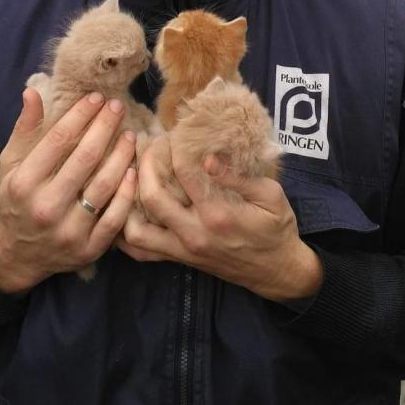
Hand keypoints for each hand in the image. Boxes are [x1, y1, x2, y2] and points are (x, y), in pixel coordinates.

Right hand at [0, 88, 136, 293]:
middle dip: (105, 127)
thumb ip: (24, 129)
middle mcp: (45, 207)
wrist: (18, 255)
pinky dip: (126, 192)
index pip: (58, 140)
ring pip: (104, 186)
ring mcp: (68, 230)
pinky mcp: (88, 248)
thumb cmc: (18, 199)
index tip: (96, 98)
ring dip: (121, 155)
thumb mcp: (11, 164)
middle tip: (118, 107)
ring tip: (131, 134)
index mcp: (24, 183)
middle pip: (85, 158)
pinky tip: (133, 169)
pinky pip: (115, 217)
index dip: (80, 115)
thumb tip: (33, 91)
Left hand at [117, 141, 322, 302]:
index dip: (175, 146)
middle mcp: (194, 234)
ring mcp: (183, 250)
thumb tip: (208, 157)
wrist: (278, 272)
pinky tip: (127, 209)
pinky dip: (127, 232)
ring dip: (128, 200)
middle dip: (145, 163)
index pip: (183, 172)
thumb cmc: (277, 229)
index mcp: (218, 215)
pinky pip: (141, 251)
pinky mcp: (179, 259)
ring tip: (131, 172)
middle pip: (151, 196)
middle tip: (147, 143)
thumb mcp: (272, 196)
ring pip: (136, 230)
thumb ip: (239, 177)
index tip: (174, 132)